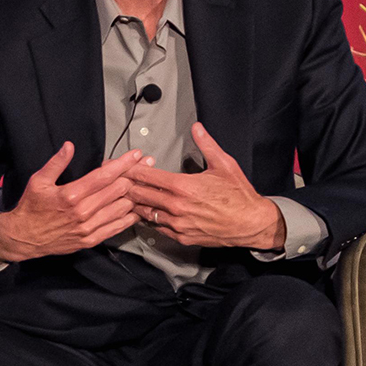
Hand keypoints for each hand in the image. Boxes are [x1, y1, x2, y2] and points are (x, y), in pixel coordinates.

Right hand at [0, 143, 146, 263]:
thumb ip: (56, 163)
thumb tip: (69, 146)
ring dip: (135, 195)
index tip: (137, 155)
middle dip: (134, 175)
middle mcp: (83, 212)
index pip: (104, 175)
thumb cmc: (31, 208)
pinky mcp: (90, 240)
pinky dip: (129, 217)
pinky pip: (117, 228)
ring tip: (145, 184)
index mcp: (71, 195)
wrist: (23, 238)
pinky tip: (136, 208)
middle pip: (118, 190)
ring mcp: (88, 228)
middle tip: (146, 165)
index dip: (123, 164)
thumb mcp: (38, 181)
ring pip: (121, 208)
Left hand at [123, 123, 284, 248]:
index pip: (147, 176)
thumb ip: (206, 145)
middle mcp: (177, 206)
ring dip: (136, 204)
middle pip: (140, 195)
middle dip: (126, 187)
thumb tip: (197, 128)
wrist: (251, 223)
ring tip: (126, 197)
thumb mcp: (224, 164)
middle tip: (114, 181)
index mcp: (184, 186)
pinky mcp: (182, 237)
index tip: (120, 167)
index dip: (130, 170)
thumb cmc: (239, 196)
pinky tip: (146, 213)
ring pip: (145, 213)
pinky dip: (150, 220)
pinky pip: (158, 228)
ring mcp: (178, 224)